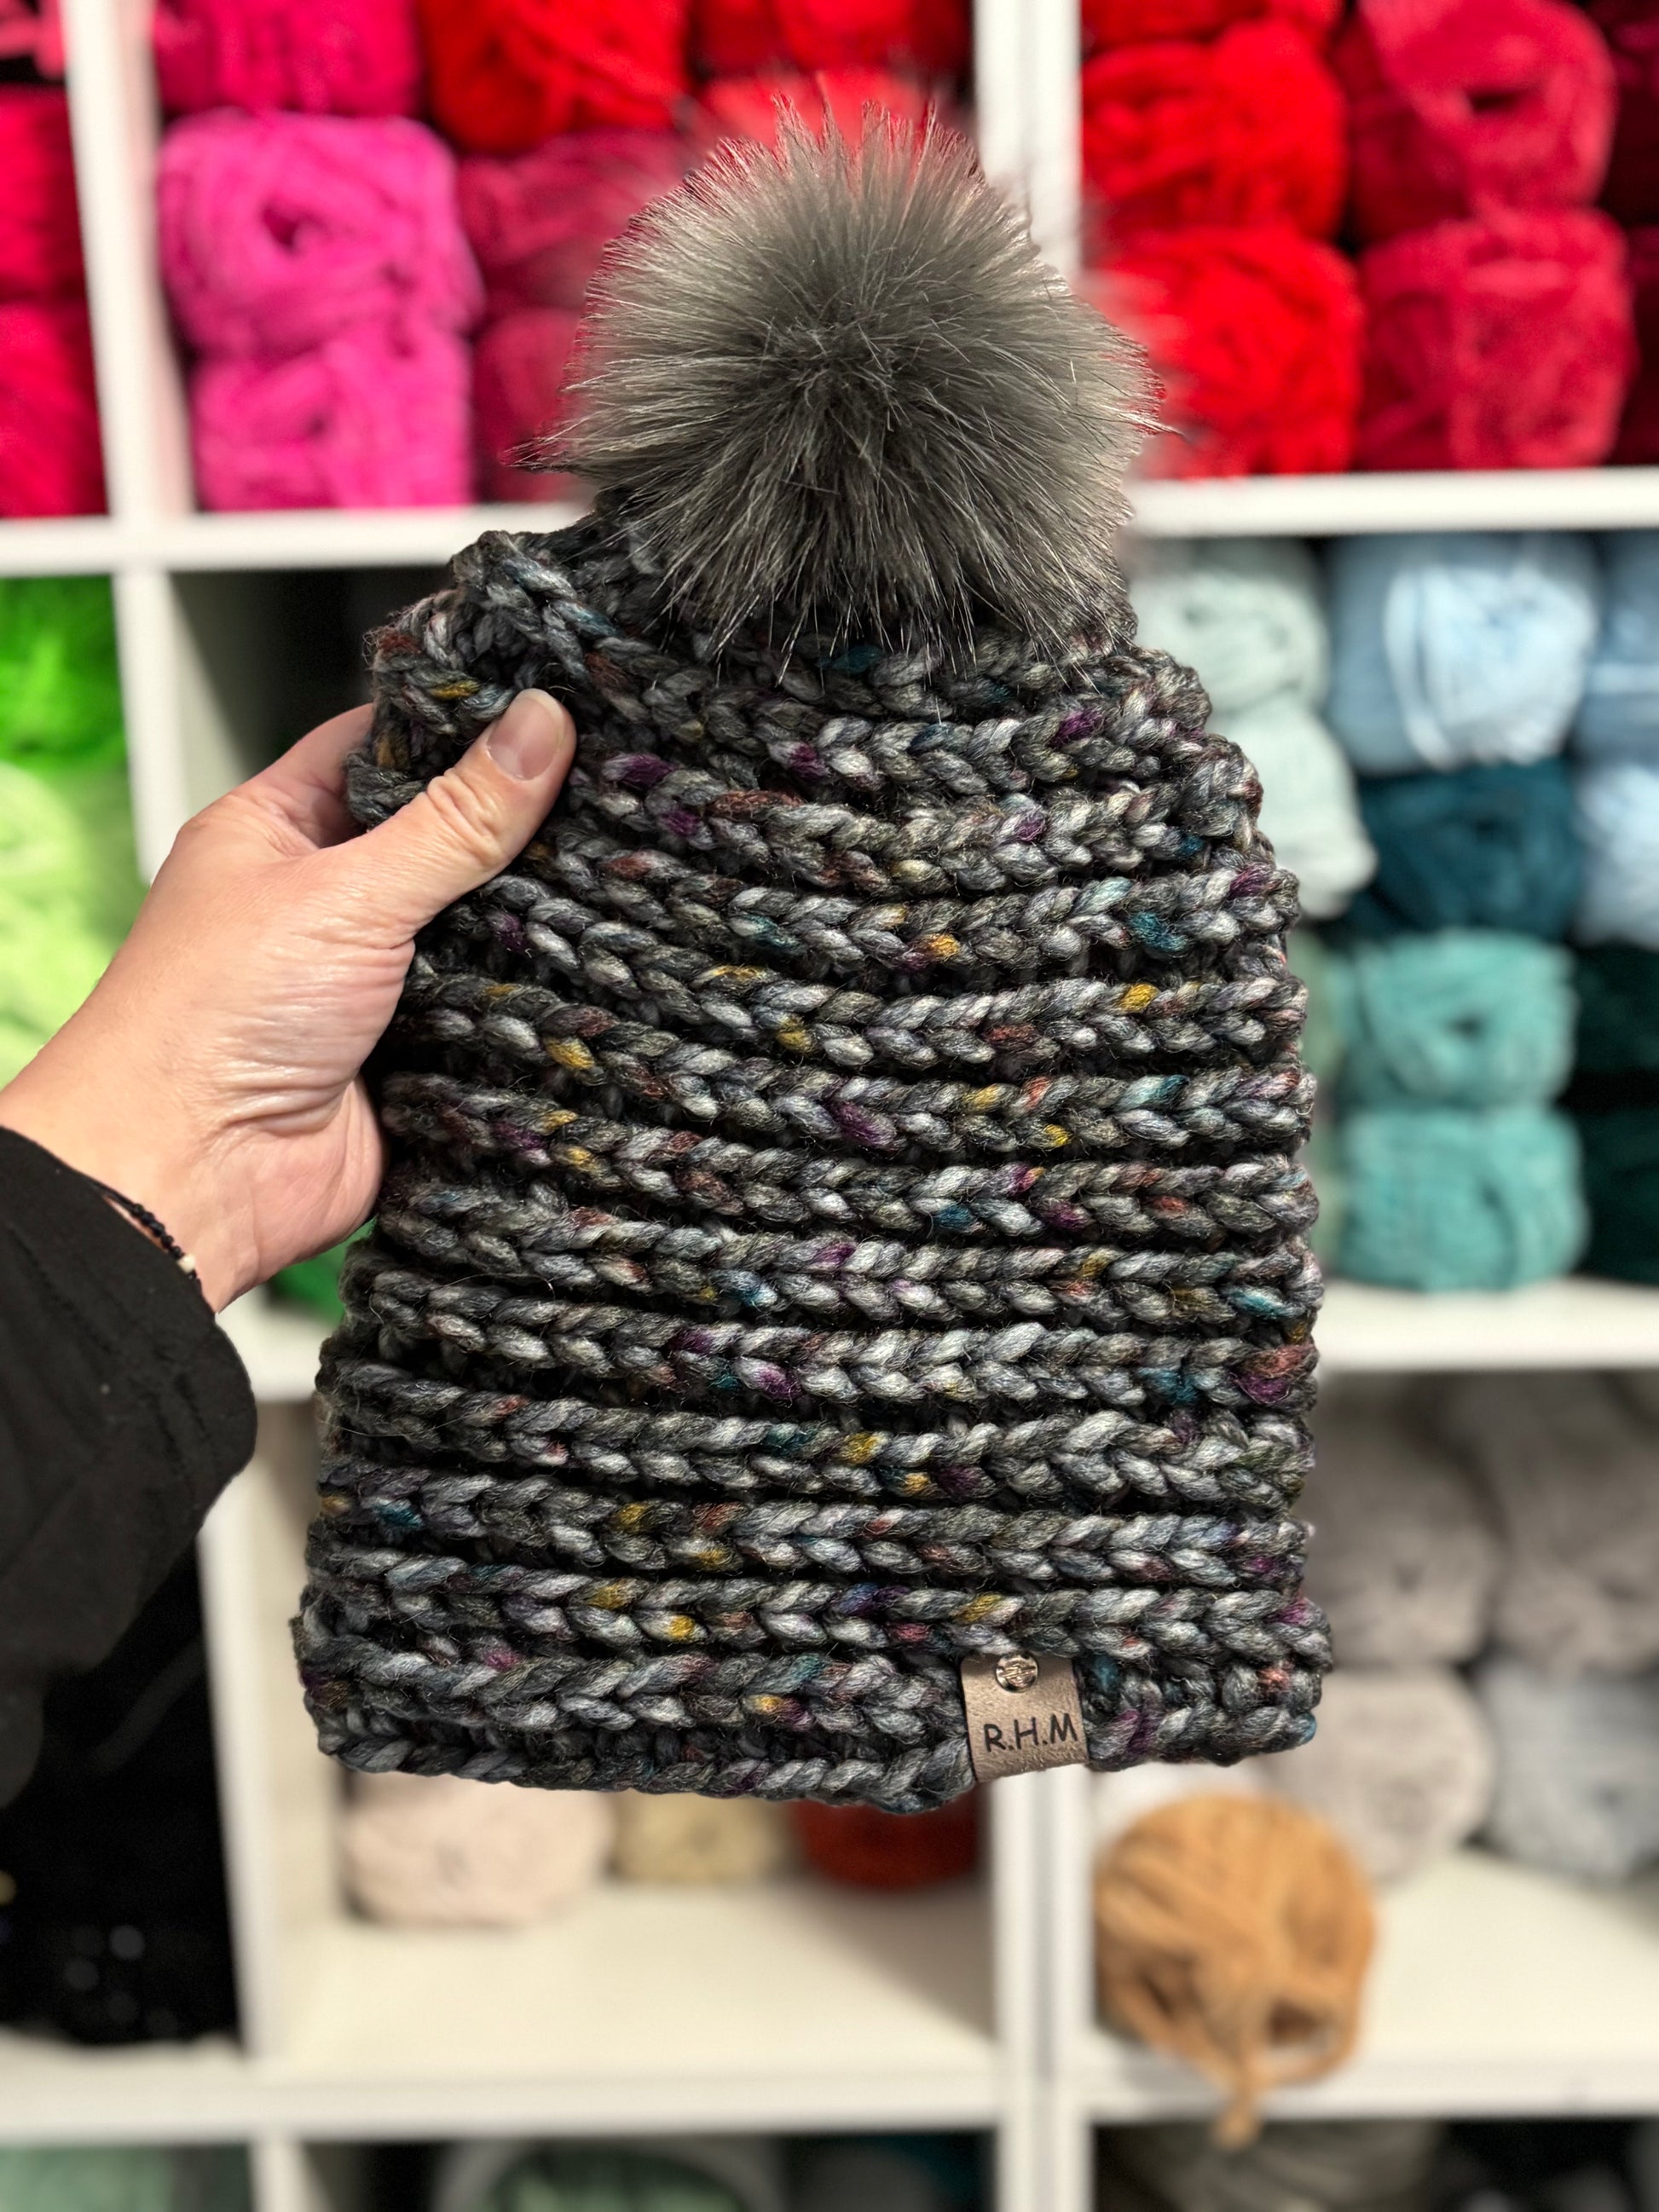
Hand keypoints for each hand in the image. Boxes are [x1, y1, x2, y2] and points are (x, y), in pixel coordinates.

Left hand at [0, 689, 574, 1309]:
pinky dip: (527, 1007)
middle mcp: (323, 904)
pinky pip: (488, 1017)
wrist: (194, 1178)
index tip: (552, 705)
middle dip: (516, 834)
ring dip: (527, 926)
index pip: (381, 749)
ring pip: (475, 934)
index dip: (460, 726)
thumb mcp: (345, 891)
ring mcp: (370, 984)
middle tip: (610, 794)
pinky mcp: (411, 1057)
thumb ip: (455, 819)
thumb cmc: (209, 1021)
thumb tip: (539, 728)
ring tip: (622, 879)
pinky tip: (593, 977)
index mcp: (279, 832)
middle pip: (442, 843)